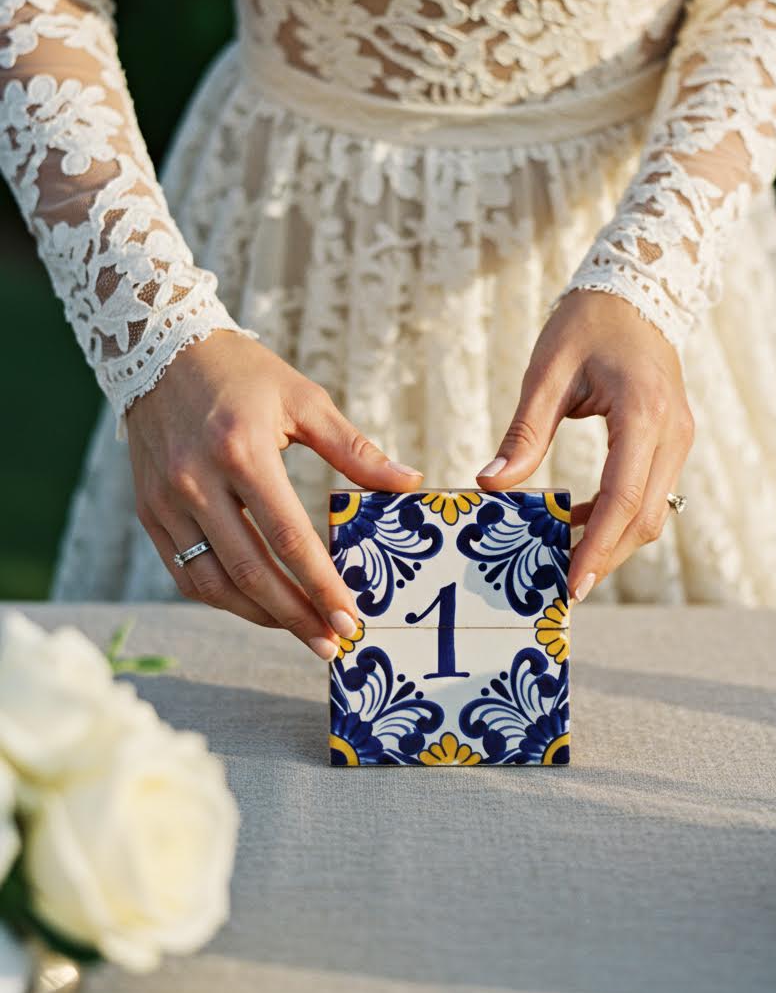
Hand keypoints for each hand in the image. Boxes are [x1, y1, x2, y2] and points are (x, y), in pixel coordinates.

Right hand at [125, 330, 422, 657]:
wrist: (160, 349)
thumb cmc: (244, 374)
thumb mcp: (304, 399)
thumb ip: (354, 449)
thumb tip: (409, 481)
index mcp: (242, 452)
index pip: (288, 537)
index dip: (321, 585)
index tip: (351, 619)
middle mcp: (197, 481)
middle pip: (251, 571)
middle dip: (296, 616)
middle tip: (332, 643)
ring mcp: (166, 500)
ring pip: (212, 582)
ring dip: (259, 615)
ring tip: (301, 631)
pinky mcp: (148, 510)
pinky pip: (184, 571)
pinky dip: (221, 597)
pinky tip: (257, 606)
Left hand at [476, 291, 693, 600]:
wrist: (637, 289)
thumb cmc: (586, 323)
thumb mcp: (547, 373)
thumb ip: (524, 433)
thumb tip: (491, 485)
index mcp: (643, 413)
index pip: (624, 497)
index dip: (598, 545)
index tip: (573, 583)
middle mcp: (673, 431)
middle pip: (646, 517)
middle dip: (605, 556)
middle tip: (562, 586)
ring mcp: (680, 437)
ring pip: (654, 512)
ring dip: (612, 539)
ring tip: (563, 557)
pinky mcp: (674, 440)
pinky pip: (651, 492)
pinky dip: (618, 515)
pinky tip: (576, 519)